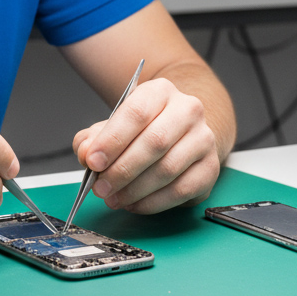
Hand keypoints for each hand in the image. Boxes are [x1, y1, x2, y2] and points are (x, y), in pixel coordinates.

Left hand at [72, 78, 219, 213]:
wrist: (180, 133)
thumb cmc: (142, 130)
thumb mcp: (113, 126)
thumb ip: (93, 138)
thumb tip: (86, 153)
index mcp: (160, 92)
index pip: (136, 113)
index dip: (112, 140)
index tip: (93, 161)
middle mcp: (187, 110)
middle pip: (154, 142)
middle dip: (122, 170)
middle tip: (101, 188)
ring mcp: (203, 138)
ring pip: (168, 169)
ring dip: (135, 190)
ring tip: (114, 198)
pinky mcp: (210, 167)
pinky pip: (181, 190)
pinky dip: (153, 202)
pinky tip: (134, 204)